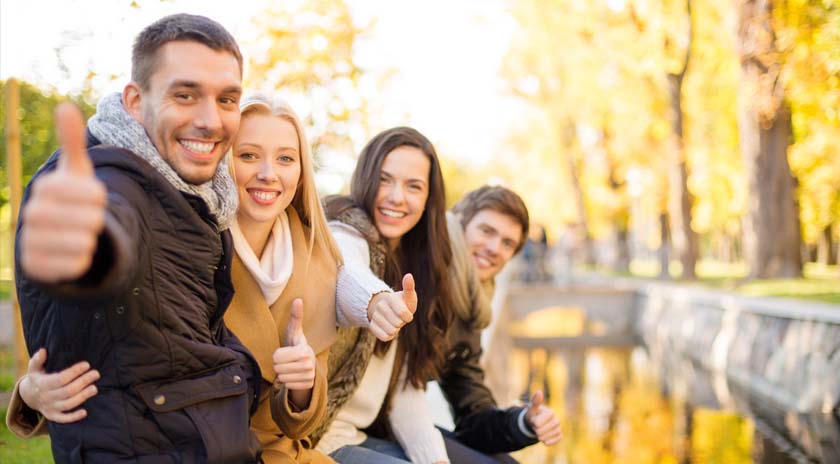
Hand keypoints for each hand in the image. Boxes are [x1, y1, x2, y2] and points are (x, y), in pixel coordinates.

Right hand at [18, 348, 99, 422]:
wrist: (30, 397)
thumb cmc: (38, 378)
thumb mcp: (34, 369)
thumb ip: (37, 360)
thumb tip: (43, 351)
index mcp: (43, 384)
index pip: (61, 379)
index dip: (74, 372)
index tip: (87, 364)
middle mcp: (47, 397)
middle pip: (67, 391)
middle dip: (83, 382)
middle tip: (96, 374)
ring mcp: (50, 408)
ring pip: (68, 404)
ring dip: (82, 397)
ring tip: (95, 388)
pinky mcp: (53, 416)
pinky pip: (63, 419)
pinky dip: (73, 417)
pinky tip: (85, 412)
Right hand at [20, 102, 105, 282]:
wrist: (56, 235)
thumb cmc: (73, 199)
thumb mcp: (77, 172)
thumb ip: (72, 142)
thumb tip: (65, 106)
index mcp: (46, 188)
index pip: (92, 193)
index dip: (101, 198)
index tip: (95, 198)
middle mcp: (32, 214)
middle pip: (90, 220)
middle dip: (97, 220)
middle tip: (89, 219)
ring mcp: (31, 241)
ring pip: (83, 244)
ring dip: (90, 240)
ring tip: (81, 234)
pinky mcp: (35, 267)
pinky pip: (75, 265)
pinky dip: (82, 260)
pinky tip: (74, 253)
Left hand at [273, 299, 315, 408]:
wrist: (307, 363)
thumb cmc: (297, 345)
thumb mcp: (294, 332)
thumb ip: (295, 317)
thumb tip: (298, 299)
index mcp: (304, 350)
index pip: (276, 357)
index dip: (277, 354)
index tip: (285, 352)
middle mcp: (309, 365)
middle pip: (278, 368)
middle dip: (279, 364)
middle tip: (287, 361)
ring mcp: (309, 376)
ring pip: (282, 378)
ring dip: (282, 373)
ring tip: (290, 368)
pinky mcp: (308, 386)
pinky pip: (287, 386)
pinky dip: (287, 382)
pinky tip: (293, 376)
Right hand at [366, 273, 416, 340]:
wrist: (387, 309)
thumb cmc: (402, 303)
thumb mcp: (408, 296)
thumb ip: (409, 287)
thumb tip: (409, 275)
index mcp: (390, 298)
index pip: (404, 314)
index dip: (408, 316)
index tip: (407, 312)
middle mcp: (380, 306)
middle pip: (398, 323)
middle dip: (402, 322)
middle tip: (399, 316)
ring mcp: (375, 316)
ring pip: (392, 331)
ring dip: (396, 329)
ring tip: (394, 321)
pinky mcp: (371, 326)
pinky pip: (385, 337)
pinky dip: (389, 335)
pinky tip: (388, 328)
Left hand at [524, 391, 561, 445]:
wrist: (534, 425)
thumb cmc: (533, 415)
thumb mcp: (531, 409)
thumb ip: (535, 401)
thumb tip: (539, 392)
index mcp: (550, 412)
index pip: (545, 419)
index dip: (537, 422)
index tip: (533, 421)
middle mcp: (556, 419)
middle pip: (549, 427)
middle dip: (539, 429)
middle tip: (535, 428)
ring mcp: (558, 427)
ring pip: (553, 433)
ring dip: (543, 436)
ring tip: (538, 434)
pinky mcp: (559, 435)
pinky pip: (558, 439)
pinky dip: (550, 441)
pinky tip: (544, 441)